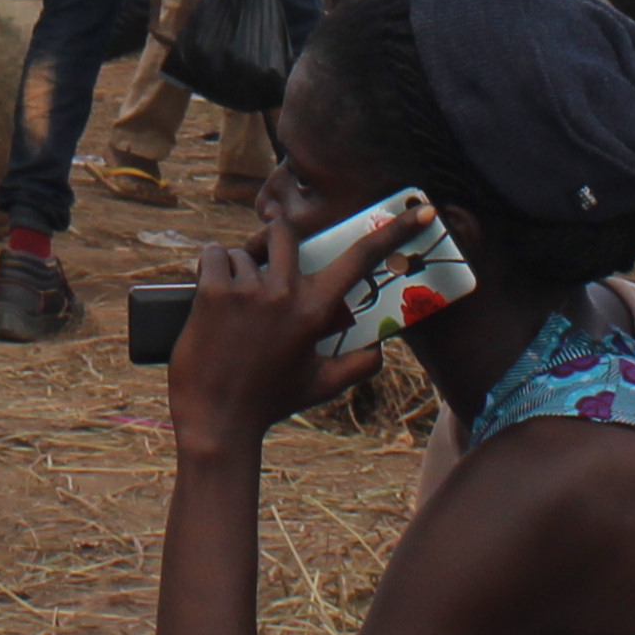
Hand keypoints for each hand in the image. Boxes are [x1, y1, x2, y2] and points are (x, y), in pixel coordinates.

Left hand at [168, 203, 410, 464]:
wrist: (216, 423)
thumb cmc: (269, 403)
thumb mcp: (321, 385)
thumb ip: (358, 366)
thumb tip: (380, 349)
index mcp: (316, 311)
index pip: (361, 258)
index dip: (395, 232)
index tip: (424, 210)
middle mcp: (285, 293)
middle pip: (287, 231)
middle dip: (275, 238)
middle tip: (264, 261)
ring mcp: (248, 291)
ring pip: (243, 251)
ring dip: (238, 267)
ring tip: (233, 303)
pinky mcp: (212, 293)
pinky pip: (213, 256)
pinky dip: (210, 268)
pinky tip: (210, 293)